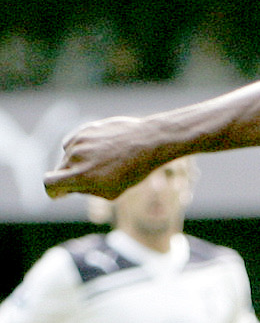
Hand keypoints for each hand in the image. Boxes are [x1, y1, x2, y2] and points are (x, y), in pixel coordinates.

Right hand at [44, 117, 175, 201]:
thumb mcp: (112, 191)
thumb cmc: (132, 171)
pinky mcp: (83, 130)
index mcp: (81, 176)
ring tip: (104, 162)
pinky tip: (100, 150)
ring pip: (67, 156)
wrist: (147, 142)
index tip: (63, 192)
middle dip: (71, 177)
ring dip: (78, 162)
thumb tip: (67, 188)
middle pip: (60, 171)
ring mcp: (78, 142)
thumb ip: (86, 191)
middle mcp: (75, 158)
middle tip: (93, 177)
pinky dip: (81, 149)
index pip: (49, 185)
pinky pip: (72, 143)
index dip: (55, 191)